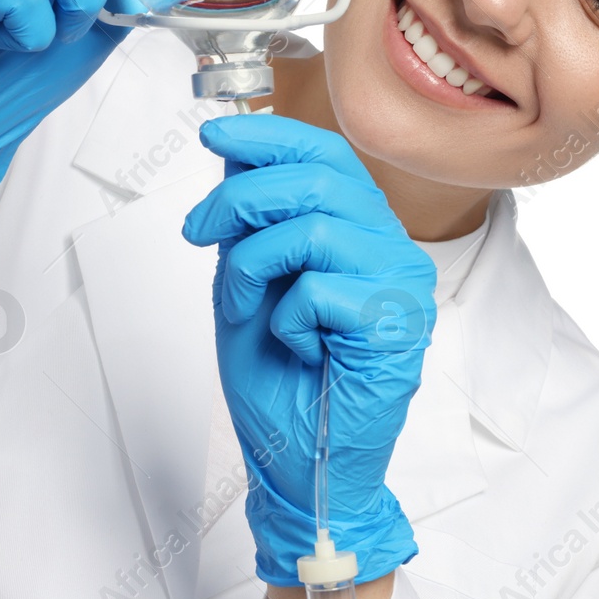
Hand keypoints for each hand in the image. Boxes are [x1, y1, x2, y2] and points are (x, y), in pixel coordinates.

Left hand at [181, 113, 438, 585]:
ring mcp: (400, 287)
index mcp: (363, 230)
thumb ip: (251, 223)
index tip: (214, 132)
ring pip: (314, 227)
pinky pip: (319, 290)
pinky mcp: (394, 327)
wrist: (299, 466)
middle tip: (197, 229)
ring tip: (243, 303)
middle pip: (317, 179)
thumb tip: (234, 154)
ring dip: (252, 263)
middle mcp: (391, 249)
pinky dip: (285, 317)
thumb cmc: (281, 381)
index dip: (268, 134)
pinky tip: (295, 345)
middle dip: (240, 197)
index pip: (326, 155)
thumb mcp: (249, 282)